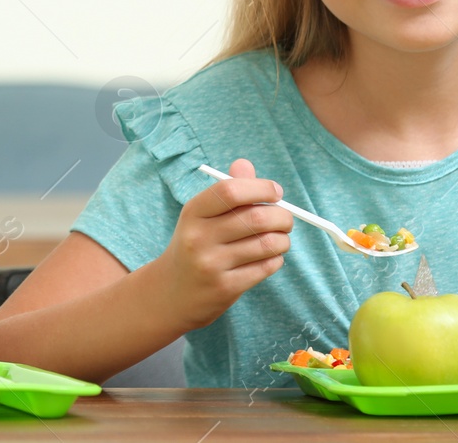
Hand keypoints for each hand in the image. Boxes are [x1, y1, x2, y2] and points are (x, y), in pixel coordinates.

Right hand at [157, 158, 292, 331]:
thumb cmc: (194, 245)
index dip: (261, 188)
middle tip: (285, 219)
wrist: (173, 292)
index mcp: (193, 212)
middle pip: (257, 218)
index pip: (231, 190)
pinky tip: (269, 257)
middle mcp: (199, 237)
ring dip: (283, 240)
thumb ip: (226, 190)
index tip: (276, 192)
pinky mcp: (226, 287)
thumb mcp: (201, 216)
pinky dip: (276, 259)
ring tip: (280, 239)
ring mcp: (212, 264)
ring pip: (267, 244)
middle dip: (282, 216)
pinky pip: (266, 267)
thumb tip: (245, 164)